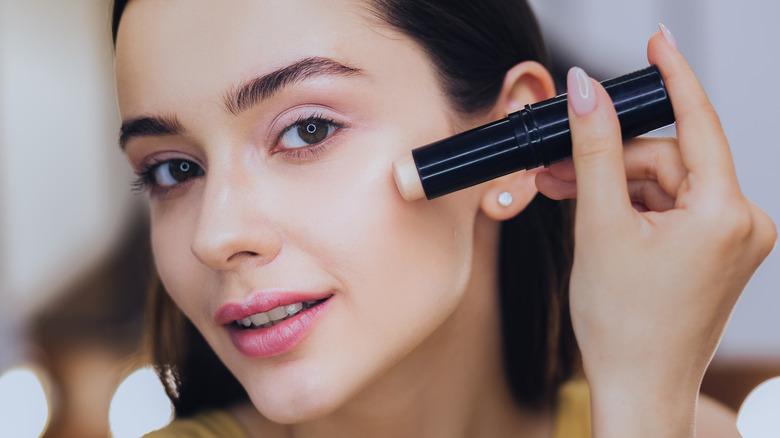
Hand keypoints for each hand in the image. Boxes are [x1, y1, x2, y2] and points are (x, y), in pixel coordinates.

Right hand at [536, 30, 775, 436]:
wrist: (636, 386)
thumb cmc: (622, 322)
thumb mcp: (599, 224)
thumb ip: (594, 149)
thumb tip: (586, 90)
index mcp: (726, 214)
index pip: (697, 122)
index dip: (672, 75)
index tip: (656, 39)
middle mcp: (743, 223)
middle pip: (668, 158)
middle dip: (610, 161)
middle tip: (557, 169)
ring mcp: (732, 239)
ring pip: (665, 182)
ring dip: (614, 185)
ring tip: (567, 198)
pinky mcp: (717, 251)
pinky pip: (671, 206)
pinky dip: (632, 206)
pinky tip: (597, 216)